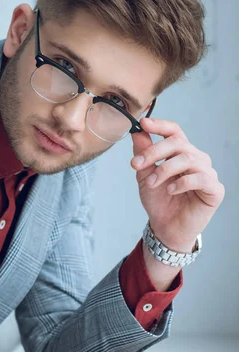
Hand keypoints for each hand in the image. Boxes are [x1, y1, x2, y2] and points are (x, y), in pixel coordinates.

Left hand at [130, 117, 224, 251]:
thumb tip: (137, 133)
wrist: (165, 227)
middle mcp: (196, 158)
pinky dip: (182, 182)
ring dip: (165, 169)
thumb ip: (143, 154)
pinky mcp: (214, 189)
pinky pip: (201, 178)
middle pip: (178, 143)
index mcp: (180, 152)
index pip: (174, 131)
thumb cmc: (158, 200)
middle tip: (136, 164)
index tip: (143, 123)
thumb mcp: (144, 175)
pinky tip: (171, 190)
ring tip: (151, 183)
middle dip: (154, 151)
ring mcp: (207, 172)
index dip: (160, 125)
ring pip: (188, 158)